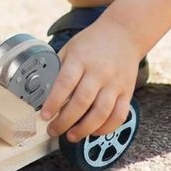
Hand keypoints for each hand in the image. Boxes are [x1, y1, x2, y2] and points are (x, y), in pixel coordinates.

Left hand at [40, 16, 140, 140]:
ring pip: (101, 113)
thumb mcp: (71, 47)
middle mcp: (99, 72)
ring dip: (84, 129)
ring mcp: (115, 83)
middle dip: (65, 121)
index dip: (54, 102)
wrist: (123, 34)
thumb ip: (59, 68)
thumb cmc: (93, 43)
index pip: (65, 83)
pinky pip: (118, 116)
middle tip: (53, 130)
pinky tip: (93, 131)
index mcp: (81, 59)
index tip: (44, 115)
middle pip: (82, 102)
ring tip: (71, 135)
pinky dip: (106, 128)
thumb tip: (44, 91)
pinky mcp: (127, 92)